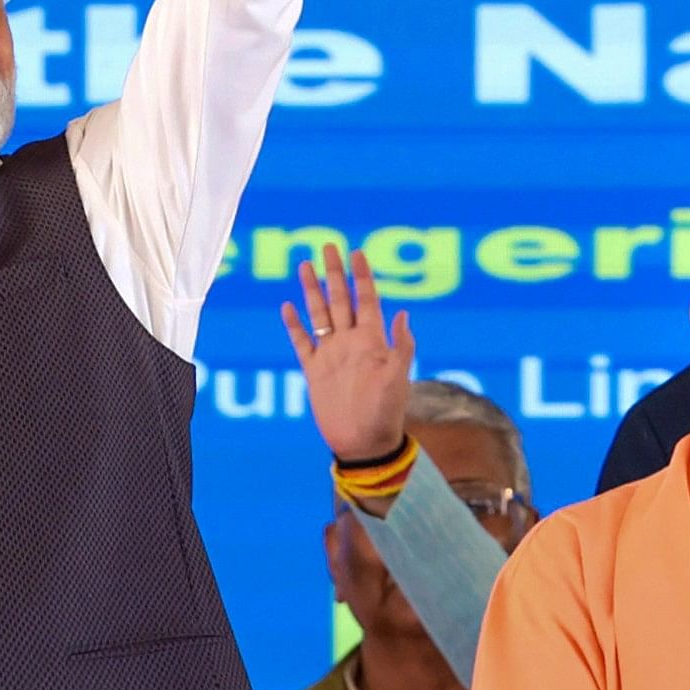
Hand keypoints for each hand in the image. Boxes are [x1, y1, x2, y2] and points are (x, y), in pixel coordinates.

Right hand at [283, 245, 415, 472]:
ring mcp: (331, 354)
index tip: (357, 252)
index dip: (362, 275)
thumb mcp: (398, 379)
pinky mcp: (314, 370)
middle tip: (329, 246)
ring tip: (304, 266)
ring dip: (312, 290)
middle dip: (334, 272)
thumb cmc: (386, 413)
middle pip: (340, 299)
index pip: (366, 299)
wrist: (363, 443)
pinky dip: (294, 325)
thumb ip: (401, 346)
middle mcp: (351, 342)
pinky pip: (302, 341)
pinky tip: (287, 307)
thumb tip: (402, 313)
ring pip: (319, 314)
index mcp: (372, 340)